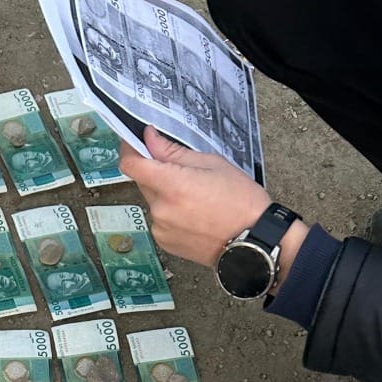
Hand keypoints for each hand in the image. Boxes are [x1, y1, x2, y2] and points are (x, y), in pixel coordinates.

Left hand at [119, 126, 280, 265]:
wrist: (252, 241)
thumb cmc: (240, 200)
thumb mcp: (211, 164)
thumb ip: (174, 152)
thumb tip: (149, 138)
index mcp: (172, 186)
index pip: (131, 165)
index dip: (129, 150)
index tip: (134, 142)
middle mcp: (161, 209)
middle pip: (144, 181)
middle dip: (157, 172)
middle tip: (185, 172)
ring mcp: (161, 229)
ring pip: (153, 201)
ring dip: (166, 194)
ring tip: (197, 198)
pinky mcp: (164, 243)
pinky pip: (160, 220)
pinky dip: (171, 213)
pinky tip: (194, 215)